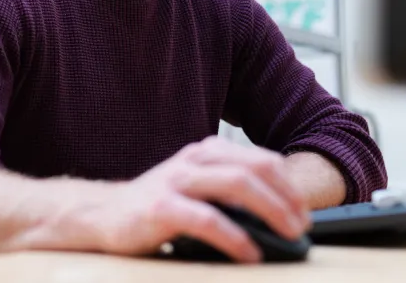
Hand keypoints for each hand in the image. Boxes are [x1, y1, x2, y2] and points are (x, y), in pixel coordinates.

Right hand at [92, 136, 310, 262]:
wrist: (102, 215)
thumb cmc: (156, 205)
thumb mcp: (194, 187)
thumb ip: (227, 190)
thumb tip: (279, 214)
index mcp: (204, 152)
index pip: (260, 160)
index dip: (289, 185)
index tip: (304, 211)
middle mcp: (192, 160)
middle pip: (253, 170)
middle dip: (286, 198)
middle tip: (302, 226)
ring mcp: (175, 182)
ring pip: (235, 185)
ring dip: (270, 211)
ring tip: (288, 235)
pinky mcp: (160, 209)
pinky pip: (207, 219)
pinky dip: (234, 237)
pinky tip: (249, 253)